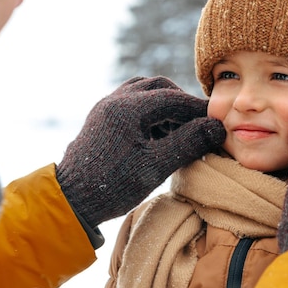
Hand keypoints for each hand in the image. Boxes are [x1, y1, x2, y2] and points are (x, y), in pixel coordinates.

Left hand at [56, 76, 224, 227]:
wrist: (71, 200)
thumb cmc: (112, 186)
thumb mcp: (156, 166)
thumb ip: (188, 143)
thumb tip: (217, 127)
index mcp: (128, 108)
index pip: (174, 98)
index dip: (199, 109)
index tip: (217, 122)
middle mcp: (116, 100)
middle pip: (159, 87)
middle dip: (182, 103)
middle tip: (199, 124)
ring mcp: (107, 107)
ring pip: (145, 92)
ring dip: (167, 105)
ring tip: (181, 130)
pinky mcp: (103, 117)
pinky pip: (133, 102)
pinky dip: (152, 111)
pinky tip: (160, 134)